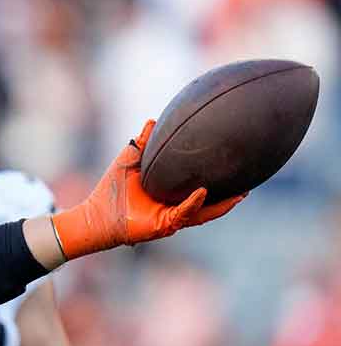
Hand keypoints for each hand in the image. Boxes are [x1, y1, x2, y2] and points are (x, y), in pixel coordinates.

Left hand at [49, 120, 244, 258]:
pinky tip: (203, 192)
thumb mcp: (130, 160)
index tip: (236, 167)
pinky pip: (183, 213)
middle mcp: (176, 208)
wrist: (95, 214)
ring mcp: (172, 218)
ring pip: (204, 213)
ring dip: (223, 205)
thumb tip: (153, 119)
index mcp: (172, 194)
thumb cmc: (111, 190)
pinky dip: (194, 203)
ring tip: (240, 194)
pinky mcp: (163, 225)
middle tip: (250, 184)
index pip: (201, 188)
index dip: (219, 180)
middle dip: (232, 197)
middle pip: (211, 204)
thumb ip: (143, 142)